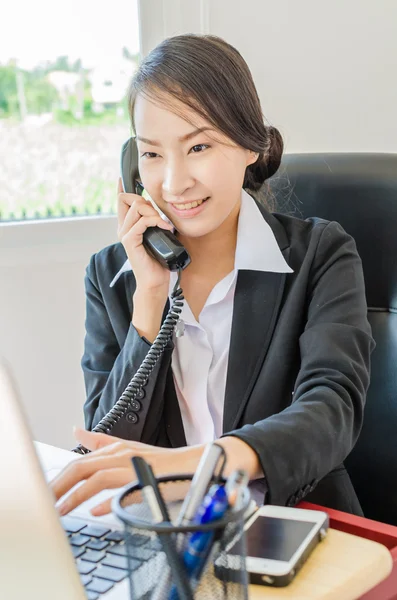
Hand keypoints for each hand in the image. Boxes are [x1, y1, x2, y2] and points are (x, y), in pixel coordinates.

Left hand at [51, 427, 203, 515]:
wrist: (193, 465)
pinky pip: (123, 491)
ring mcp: (133, 466)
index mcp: (116, 449)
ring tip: (61, 510)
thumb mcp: (128, 449)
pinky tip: (95, 511)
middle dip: (59, 486)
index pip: (79, 461)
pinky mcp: (146, 480)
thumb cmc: (161, 462)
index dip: (59, 476)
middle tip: (45, 502)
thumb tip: (76, 430)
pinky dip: (106, 502)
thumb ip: (101, 441)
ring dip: (75, 496)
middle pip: (82, 467)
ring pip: (96, 478)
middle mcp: (122, 454)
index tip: (45, 490)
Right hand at [117, 177, 172, 293]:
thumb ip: (155, 221)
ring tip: (164, 225)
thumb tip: (163, 210)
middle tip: (160, 217)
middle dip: (147, 202)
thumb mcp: (158, 235)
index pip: (121, 201)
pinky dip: (155, 221)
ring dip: (154, 213)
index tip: (123, 178)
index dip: (122, 188)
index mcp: (128, 225)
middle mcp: (123, 228)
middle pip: (128, 199)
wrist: (155, 281)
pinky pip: (142, 222)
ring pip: (137, 208)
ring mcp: (125, 234)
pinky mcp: (130, 241)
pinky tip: (165, 227)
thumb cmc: (158, 260)